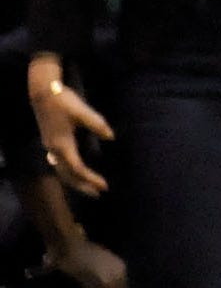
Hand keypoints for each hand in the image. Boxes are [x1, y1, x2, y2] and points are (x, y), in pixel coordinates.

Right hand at [28, 57, 113, 196]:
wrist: (43, 94)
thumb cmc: (64, 102)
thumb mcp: (82, 112)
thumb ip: (97, 124)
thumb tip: (111, 137)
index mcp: (63, 145)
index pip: (78, 169)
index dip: (91, 179)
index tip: (104, 186)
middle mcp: (54, 151)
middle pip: (68, 175)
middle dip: (83, 186)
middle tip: (98, 193)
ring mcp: (51, 148)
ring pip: (62, 171)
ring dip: (75, 181)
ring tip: (89, 187)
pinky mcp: (51, 143)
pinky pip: (59, 165)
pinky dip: (69, 172)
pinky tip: (76, 171)